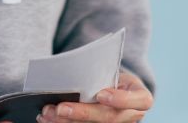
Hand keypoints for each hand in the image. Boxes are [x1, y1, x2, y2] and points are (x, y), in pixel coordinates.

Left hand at [37, 71, 152, 122]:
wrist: (119, 89)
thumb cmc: (115, 76)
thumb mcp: (116, 70)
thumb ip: (103, 73)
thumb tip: (73, 72)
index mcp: (141, 98)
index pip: (135, 100)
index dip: (119, 99)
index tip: (102, 94)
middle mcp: (131, 116)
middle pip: (107, 118)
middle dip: (82, 113)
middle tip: (61, 108)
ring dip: (66, 121)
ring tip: (47, 112)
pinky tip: (46, 118)